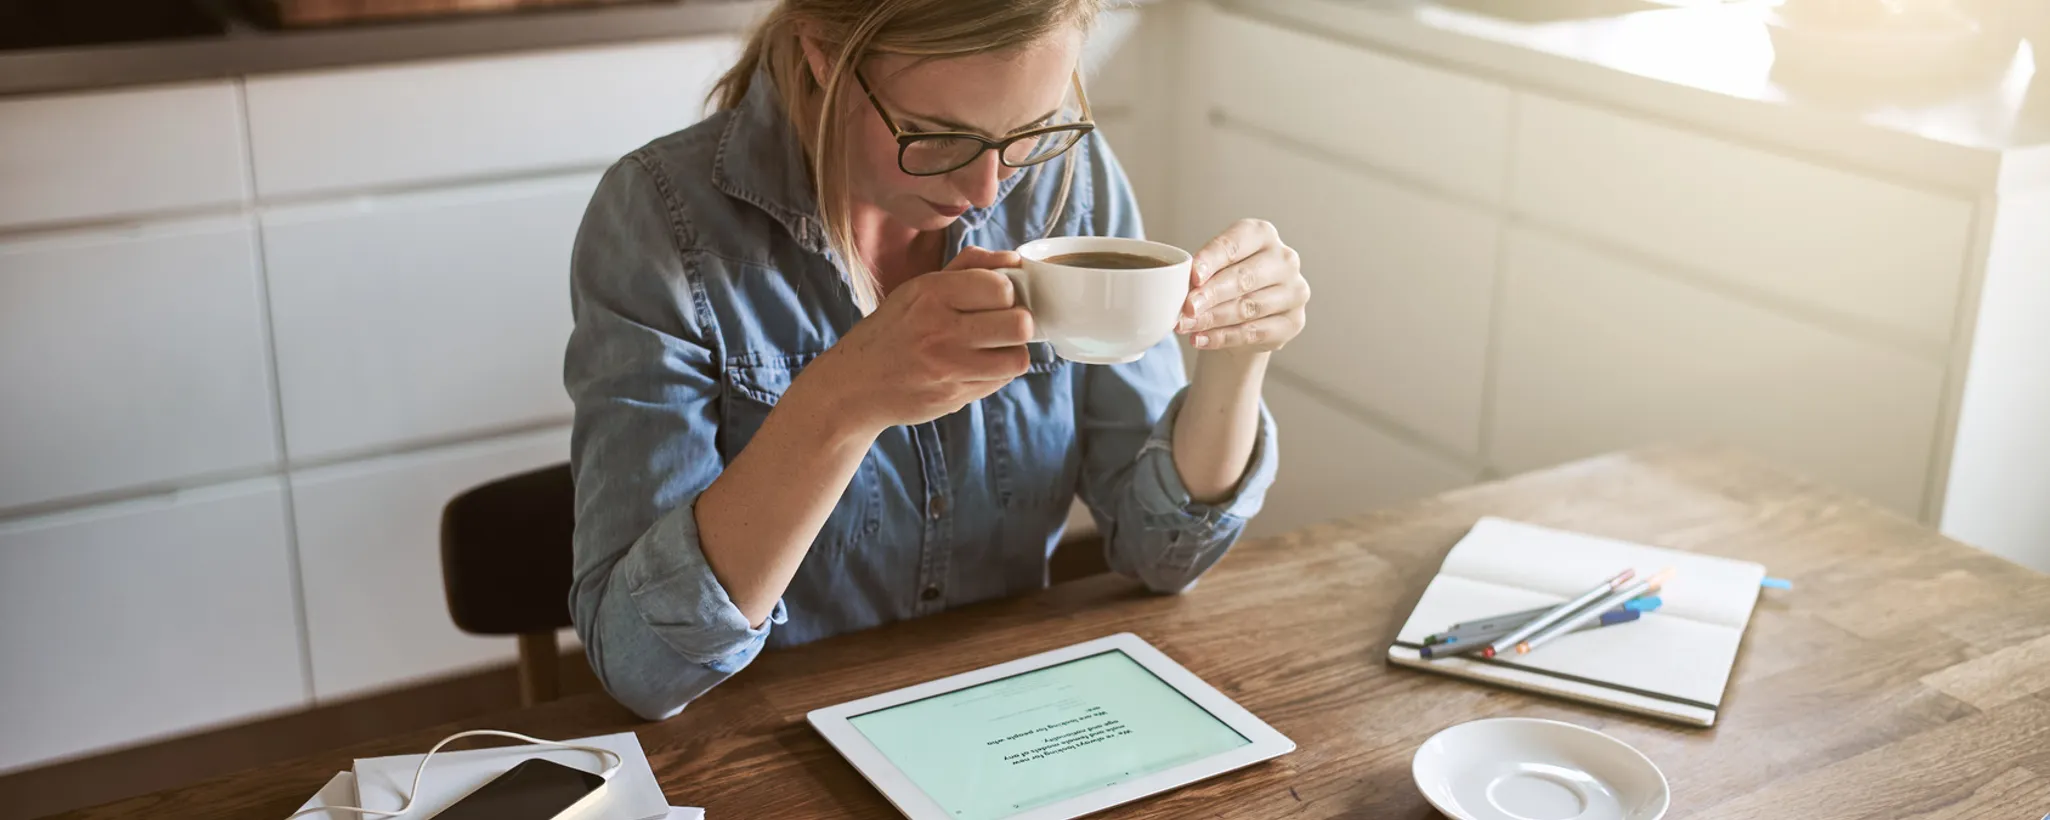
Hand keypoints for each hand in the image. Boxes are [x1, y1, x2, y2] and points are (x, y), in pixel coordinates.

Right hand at [808, 246, 1034, 431]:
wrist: (857, 384)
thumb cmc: (894, 330)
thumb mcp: (919, 288)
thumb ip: (968, 267)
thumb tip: (1014, 259)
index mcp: (931, 293)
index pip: (1001, 287)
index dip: (1008, 291)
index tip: (997, 298)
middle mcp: (940, 330)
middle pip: (1019, 324)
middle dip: (1018, 321)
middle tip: (1003, 323)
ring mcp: (948, 368)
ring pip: (1017, 358)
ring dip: (1012, 351)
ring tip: (995, 346)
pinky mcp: (954, 397)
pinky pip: (1001, 381)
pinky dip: (998, 372)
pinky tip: (979, 365)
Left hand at [1177, 219, 1309, 352]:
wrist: (1244, 316)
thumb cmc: (1225, 282)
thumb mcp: (1211, 268)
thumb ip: (1200, 272)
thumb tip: (1183, 286)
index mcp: (1262, 234)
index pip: (1234, 244)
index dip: (1212, 260)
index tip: (1193, 277)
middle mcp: (1284, 259)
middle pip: (1244, 277)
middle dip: (1210, 294)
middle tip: (1185, 308)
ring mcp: (1294, 291)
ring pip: (1248, 307)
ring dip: (1212, 319)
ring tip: (1185, 326)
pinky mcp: (1294, 321)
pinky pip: (1254, 332)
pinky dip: (1224, 337)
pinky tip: (1202, 340)